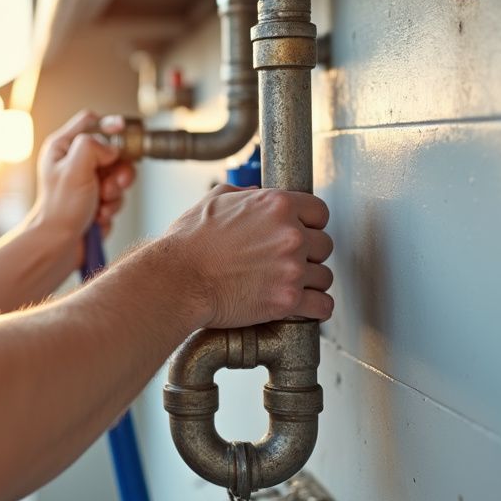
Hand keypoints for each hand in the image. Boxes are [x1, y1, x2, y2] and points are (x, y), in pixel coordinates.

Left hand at [33, 111, 135, 242]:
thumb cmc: (59, 209)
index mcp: (63, 147)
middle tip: (113, 184)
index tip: (124, 134)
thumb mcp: (74, 169)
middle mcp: (74, 162)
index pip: (91, 122)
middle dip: (118, 169)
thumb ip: (94, 146)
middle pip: (112, 150)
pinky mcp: (96, 200)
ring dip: (115, 192)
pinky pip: (116, 196)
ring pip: (117, 175)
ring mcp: (86, 182)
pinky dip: (112, 207)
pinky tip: (99, 217)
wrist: (57, 246)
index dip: (110, 125)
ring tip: (102, 205)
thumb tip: (112, 148)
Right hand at [156, 184, 333, 327]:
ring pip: (324, 276)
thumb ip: (241, 193)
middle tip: (287, 262)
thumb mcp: (213, 202)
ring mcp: (291, 268)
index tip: (302, 233)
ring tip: (290, 284)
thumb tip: (254, 192)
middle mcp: (290, 235)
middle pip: (324, 245)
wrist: (177, 280)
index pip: (319, 212)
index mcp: (277, 205)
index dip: (310, 224)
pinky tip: (305, 306)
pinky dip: (315, 307)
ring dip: (310, 281)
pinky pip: (323, 305)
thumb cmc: (188, 243)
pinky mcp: (287, 300)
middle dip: (309, 254)